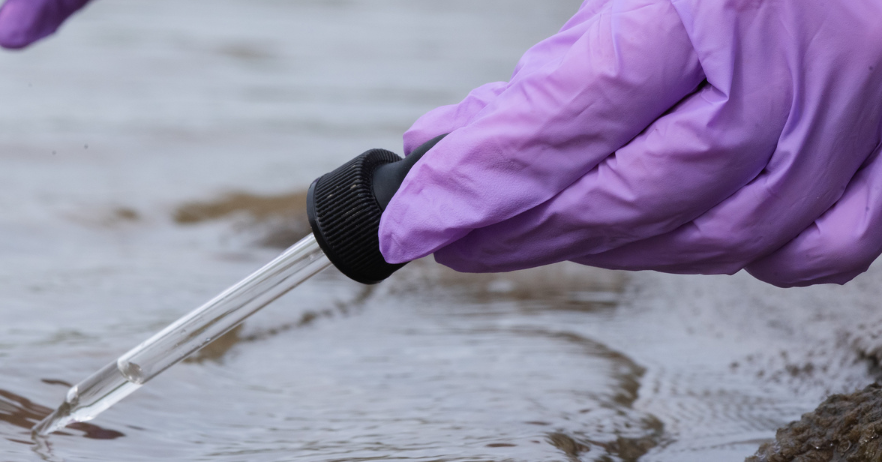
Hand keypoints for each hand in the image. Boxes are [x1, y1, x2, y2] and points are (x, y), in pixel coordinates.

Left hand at [379, 0, 881, 286]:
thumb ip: (558, 67)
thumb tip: (450, 142)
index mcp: (721, 8)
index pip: (568, 120)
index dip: (476, 181)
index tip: (408, 221)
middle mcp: (792, 78)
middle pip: (630, 198)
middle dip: (521, 230)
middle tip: (454, 238)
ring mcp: (854, 133)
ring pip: (706, 238)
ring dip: (604, 246)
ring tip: (535, 231)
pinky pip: (803, 253)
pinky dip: (726, 254)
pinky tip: (669, 233)